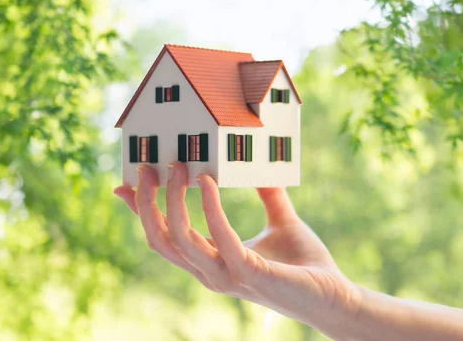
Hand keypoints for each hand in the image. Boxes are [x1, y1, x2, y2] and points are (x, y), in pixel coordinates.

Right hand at [114, 162, 360, 337]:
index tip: (125, 182)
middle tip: (147, 166)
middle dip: (146, 203)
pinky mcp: (250, 274)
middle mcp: (211, 272)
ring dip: (173, 200)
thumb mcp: (281, 220)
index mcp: (212, 261)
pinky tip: (209, 181)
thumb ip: (268, 194)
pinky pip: (220, 238)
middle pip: (160, 239)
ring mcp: (227, 276)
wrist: (337, 296)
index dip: (141, 210)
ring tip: (178, 165)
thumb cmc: (306, 262)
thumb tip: (261, 165)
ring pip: (179, 240)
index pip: (164, 237)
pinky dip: (210, 208)